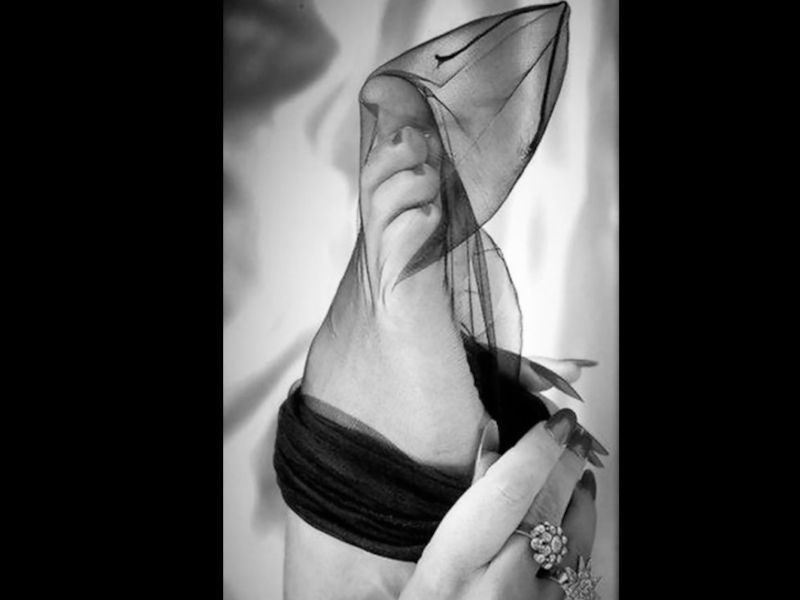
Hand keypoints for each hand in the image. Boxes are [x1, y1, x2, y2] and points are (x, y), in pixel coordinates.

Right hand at [400, 411, 598, 599]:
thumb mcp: (435, 552)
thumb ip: (470, 497)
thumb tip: (495, 438)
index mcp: (455, 564)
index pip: (507, 493)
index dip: (538, 452)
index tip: (556, 423)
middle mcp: (497, 589)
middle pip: (547, 511)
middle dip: (566, 466)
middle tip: (574, 434)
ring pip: (574, 541)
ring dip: (581, 498)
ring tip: (580, 470)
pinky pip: (576, 566)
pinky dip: (579, 533)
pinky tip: (578, 513)